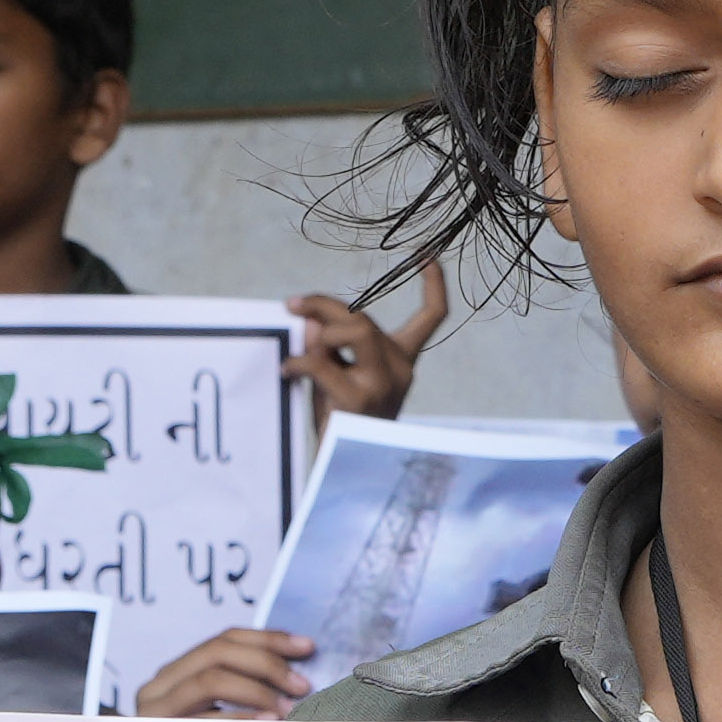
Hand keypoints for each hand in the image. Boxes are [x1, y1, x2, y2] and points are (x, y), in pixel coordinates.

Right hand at [135, 624, 314, 721]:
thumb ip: (239, 689)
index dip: (268, 638)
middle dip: (267, 663)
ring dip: (257, 691)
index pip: (224, 639)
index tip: (306, 647)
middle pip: (218, 652)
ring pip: (210, 679)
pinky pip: (205, 721)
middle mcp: (160, 686)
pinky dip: (242, 719)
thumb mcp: (213, 714)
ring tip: (287, 707)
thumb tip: (293, 674)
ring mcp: (155, 711)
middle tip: (301, 685)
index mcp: (176, 673)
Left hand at [288, 264, 449, 423]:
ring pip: (356, 331)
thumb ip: (330, 344)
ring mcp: (383, 385)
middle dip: (324, 304)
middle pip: (366, 317)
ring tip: (298, 349)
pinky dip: (300, 362)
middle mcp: (401, 369)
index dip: (433, 283)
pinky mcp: (359, 399)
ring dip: (319, 330)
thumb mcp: (339, 372)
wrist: (342, 467)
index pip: (431, 317)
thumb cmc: (341, 418)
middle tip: (292, 304)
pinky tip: (287, 369)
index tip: (426, 254)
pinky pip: (324, 364)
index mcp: (402, 360)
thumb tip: (312, 319)